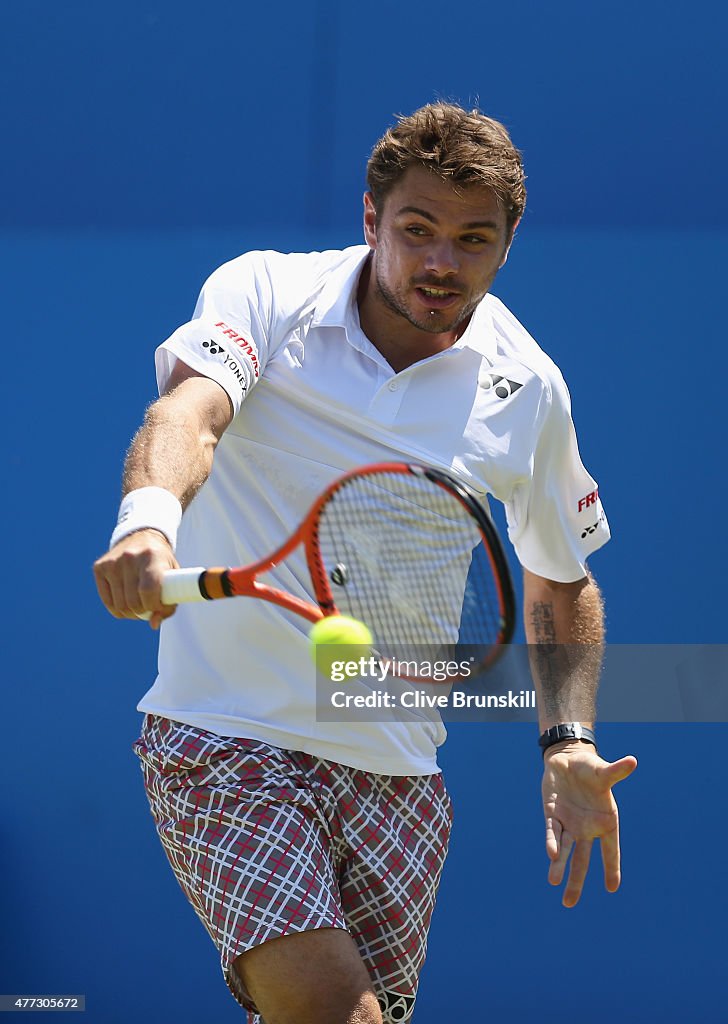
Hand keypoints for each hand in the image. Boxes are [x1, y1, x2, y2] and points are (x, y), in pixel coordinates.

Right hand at [93, 529, 178, 628]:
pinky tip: (127, 602)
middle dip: (144, 612)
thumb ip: (170, 602)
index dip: (155, 607)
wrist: (142, 537)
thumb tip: (153, 624)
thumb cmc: (161, 561)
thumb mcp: (173, 576)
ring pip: (120, 606)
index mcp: (152, 556)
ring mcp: (112, 562)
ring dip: (132, 613)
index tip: (160, 606)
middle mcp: (129, 557)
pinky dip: (119, 610)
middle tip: (150, 608)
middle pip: (133, 602)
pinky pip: (108, 602)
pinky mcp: (99, 567)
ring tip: (140, 606)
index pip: (148, 591)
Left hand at [542, 742, 636, 906]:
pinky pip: (552, 831)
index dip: (612, 867)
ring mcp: (569, 824)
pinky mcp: (553, 815)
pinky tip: (551, 854)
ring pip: (565, 850)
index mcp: (605, 822)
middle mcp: (587, 828)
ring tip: (554, 883)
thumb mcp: (603, 772)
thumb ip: (616, 772)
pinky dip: (552, 841)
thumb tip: (633, 761)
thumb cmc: (591, 769)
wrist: (567, 760)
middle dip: (576, 881)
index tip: (612, 888)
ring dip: (559, 865)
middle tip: (569, 903)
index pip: (610, 850)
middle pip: (582, 859)